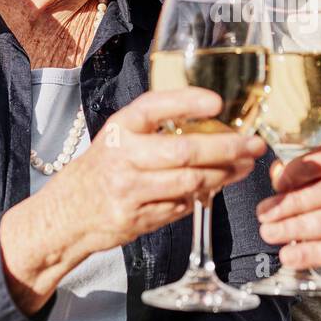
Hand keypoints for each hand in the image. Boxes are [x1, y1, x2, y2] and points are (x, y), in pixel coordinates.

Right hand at [1, 88, 266, 313]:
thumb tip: (214, 124)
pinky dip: (201, 197)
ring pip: (189, 182)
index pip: (155, 107)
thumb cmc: (104, 168)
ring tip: (243, 166)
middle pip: (184, 151)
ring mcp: (129, 190)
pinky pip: (180, 206)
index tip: (218, 103)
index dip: (187, 102)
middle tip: (253, 145)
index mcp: (120, 129)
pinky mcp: (136, 218)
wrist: (67, 213)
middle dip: (227, 148)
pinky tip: (213, 188)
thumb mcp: (121, 137)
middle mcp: (123, 157)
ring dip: (223, 175)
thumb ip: (156, 129)